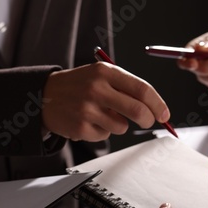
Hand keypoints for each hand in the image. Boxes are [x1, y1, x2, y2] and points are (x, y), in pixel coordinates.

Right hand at [42, 63, 169, 140]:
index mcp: (105, 72)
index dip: (158, 104)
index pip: (142, 89)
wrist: (43, 96)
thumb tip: (153, 108)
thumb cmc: (77, 86)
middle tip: (147, 121)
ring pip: (121, 126)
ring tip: (101, 115)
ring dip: (117, 124)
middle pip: (137, 110)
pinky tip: (87, 121)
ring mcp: (87, 109)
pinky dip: (100, 131)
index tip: (164, 114)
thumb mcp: (98, 75)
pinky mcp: (80, 127)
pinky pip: (104, 135)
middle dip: (147, 119)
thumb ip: (124, 87)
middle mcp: (96, 89)